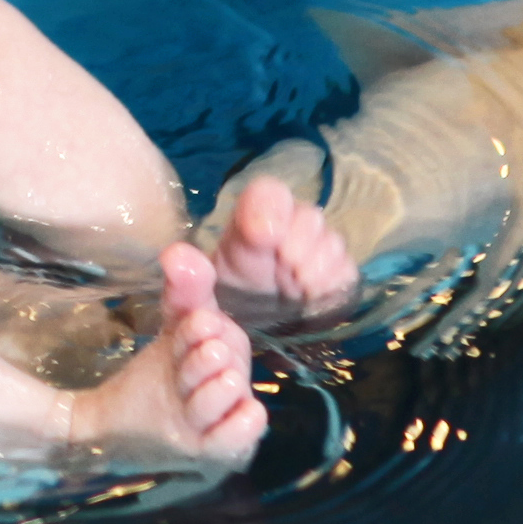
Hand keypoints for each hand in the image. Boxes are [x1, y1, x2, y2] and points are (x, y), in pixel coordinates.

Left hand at [196, 144, 363, 332]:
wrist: (252, 331)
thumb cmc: (221, 307)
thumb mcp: (193, 303)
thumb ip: (183, 283)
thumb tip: (175, 257)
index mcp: (249, 224)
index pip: (268, 193)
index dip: (269, 207)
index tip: (264, 234)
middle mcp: (287, 227)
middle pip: (308, 216)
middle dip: (298, 244)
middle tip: (286, 272)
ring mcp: (317, 249)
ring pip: (331, 241)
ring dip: (316, 268)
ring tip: (295, 289)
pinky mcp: (338, 275)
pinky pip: (347, 271)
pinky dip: (333, 285)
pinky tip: (313, 297)